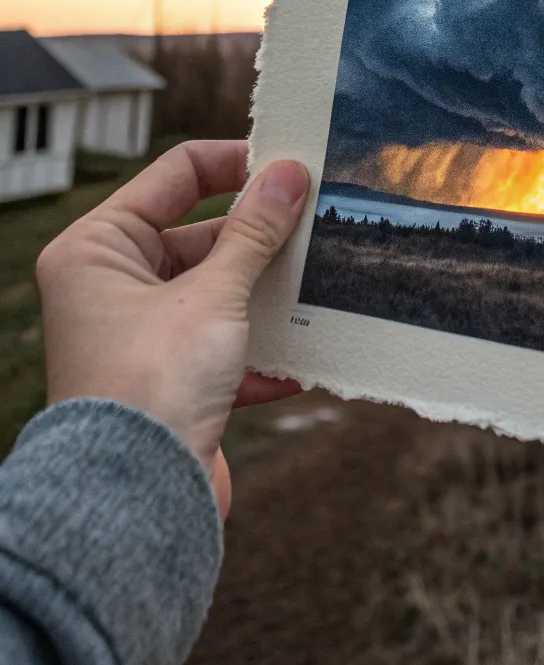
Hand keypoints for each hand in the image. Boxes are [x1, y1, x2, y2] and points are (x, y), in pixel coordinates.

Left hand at [35, 140, 309, 520]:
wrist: (135, 501)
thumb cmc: (150, 384)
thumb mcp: (212, 294)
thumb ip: (255, 232)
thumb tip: (286, 174)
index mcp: (98, 248)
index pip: (175, 175)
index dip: (235, 163)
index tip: (291, 163)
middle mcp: (112, 286)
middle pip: (202, 235)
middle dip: (262, 238)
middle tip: (320, 224)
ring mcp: (143, 336)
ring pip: (221, 293)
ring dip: (270, 294)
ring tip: (324, 281)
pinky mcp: (172, 381)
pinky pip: (228, 348)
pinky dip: (266, 352)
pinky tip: (308, 356)